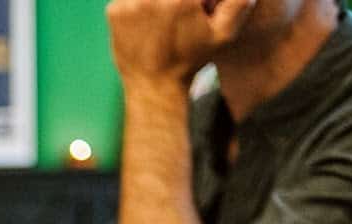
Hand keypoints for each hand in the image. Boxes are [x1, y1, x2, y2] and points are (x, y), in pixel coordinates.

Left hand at [106, 0, 254, 86]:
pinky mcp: (113, 11)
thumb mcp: (223, 33)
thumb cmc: (192, 60)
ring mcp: (128, 4)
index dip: (194, 0)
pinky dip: (139, 2)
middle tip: (179, 11)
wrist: (154, 87)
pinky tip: (147, 21)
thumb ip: (238, 2)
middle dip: (176, 0)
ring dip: (158, 0)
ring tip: (165, 16)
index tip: (194, 8)